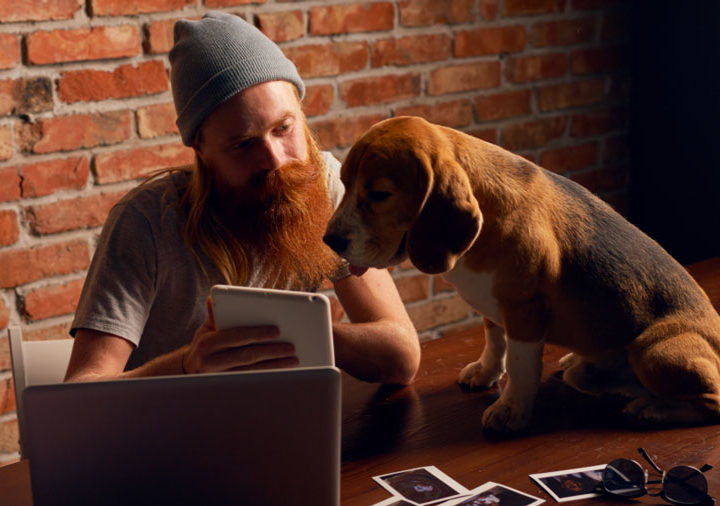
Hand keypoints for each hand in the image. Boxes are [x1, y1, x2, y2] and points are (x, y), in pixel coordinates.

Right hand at [182, 298, 298, 373]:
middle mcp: (211, 362)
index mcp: (207, 343)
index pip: (236, 336)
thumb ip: (215, 316)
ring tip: (293, 360)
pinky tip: (283, 371)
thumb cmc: (203, 345)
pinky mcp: (227, 387)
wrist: (187, 371)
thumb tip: (215, 298)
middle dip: (271, 351)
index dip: (257, 333)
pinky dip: (269, 375)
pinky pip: (252, 381)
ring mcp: (219, 378)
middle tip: (291, 347)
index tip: (276, 331)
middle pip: (247, 356)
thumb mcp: (205, 329)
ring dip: (275, 365)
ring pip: (252, 372)